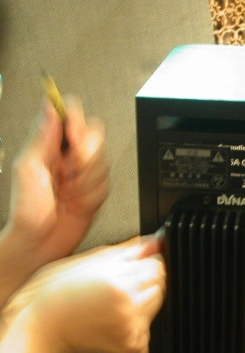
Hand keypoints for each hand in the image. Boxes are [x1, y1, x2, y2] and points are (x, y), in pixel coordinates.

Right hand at [2, 233, 165, 352]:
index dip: (145, 263)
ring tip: (111, 304)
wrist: (37, 329)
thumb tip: (155, 241)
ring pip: (155, 306)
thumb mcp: (90, 260)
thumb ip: (129, 250)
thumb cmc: (54, 294)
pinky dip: (135, 328)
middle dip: (144, 282)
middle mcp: (130, 306)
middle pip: (159, 285)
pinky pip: (146, 332)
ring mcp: (131, 328)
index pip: (158, 265)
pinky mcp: (130, 346)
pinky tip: (113, 322)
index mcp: (122, 282)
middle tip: (116, 287)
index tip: (132, 267)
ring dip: (141, 303)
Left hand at [4, 96, 107, 267]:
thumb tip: (50, 107)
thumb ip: (42, 136)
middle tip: (68, 172)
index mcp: (48, 145)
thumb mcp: (28, 169)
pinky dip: (93, 196)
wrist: (40, 244)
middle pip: (95, 136)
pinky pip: (108, 184)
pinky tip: (77, 203)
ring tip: (69, 193)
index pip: (70, 115)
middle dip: (85, 157)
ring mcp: (83, 173)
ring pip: (104, 161)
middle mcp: (66, 156)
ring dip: (87, 181)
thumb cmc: (28, 212)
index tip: (72, 139)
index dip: (77, 123)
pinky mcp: (95, 190)